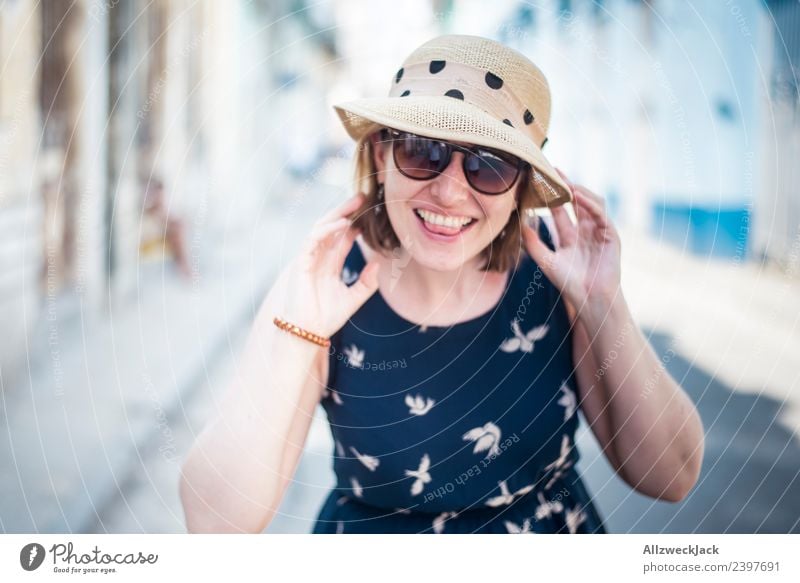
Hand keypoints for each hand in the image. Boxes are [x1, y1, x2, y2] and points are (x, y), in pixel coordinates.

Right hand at [283, 192, 380, 336]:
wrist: (306, 333)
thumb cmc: (325, 318)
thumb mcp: (353, 299)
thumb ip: (366, 283)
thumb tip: (379, 266)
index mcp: (330, 265)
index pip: (343, 238)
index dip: (356, 225)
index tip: (371, 213)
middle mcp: (318, 258)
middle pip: (332, 228)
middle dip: (346, 211)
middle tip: (363, 197)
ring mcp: (308, 258)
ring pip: (322, 228)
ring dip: (337, 214)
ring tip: (354, 202)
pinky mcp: (300, 262)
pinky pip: (312, 239)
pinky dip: (326, 230)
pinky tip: (342, 223)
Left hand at [521, 169, 620, 310]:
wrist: (589, 299)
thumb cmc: (569, 283)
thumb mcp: (546, 260)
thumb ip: (534, 243)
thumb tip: (519, 224)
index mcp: (570, 235)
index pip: (560, 209)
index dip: (551, 195)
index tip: (540, 181)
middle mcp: (585, 230)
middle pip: (576, 201)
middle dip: (565, 185)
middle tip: (552, 170)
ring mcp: (599, 231)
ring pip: (591, 202)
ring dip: (578, 190)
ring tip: (564, 181)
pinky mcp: (610, 235)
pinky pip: (600, 214)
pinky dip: (589, 204)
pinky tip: (577, 196)